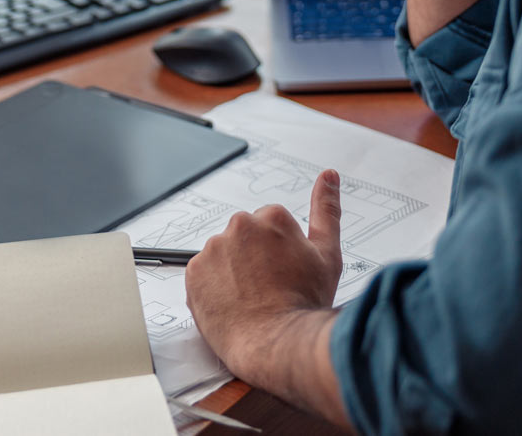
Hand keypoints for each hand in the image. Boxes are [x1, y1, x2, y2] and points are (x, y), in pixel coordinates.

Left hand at [186, 169, 342, 383]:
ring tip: (251, 298)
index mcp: (270, 217)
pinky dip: (213, 287)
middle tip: (268, 287)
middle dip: (253, 257)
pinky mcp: (193, 272)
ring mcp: (213, 248)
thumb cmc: (304, 303)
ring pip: (223, 255)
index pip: (270, 224)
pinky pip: (202, 274)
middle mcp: (239, 226)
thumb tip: (328, 176)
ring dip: (232, 271)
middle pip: (245, 237)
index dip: (279, 252)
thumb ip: (326, 209)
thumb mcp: (328, 254)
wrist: (276, 343)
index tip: (284, 273)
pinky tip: (232, 303)